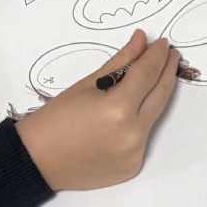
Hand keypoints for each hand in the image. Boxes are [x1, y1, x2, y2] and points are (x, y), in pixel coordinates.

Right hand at [13, 31, 181, 190]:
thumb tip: (142, 40)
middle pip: (160, 94)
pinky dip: (141, 120)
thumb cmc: (55, 119)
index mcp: (118, 108)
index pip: (148, 73)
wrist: (36, 162)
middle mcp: (132, 133)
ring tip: (157, 76)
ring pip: (154, 116)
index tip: (162, 43)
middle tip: (170, 54)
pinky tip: (136, 109)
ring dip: (156, 95)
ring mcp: (134, 153)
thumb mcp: (87, 84)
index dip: (157, 55)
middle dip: (167, 71)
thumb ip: (121, 62)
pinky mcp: (132, 167)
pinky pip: (143, 137)